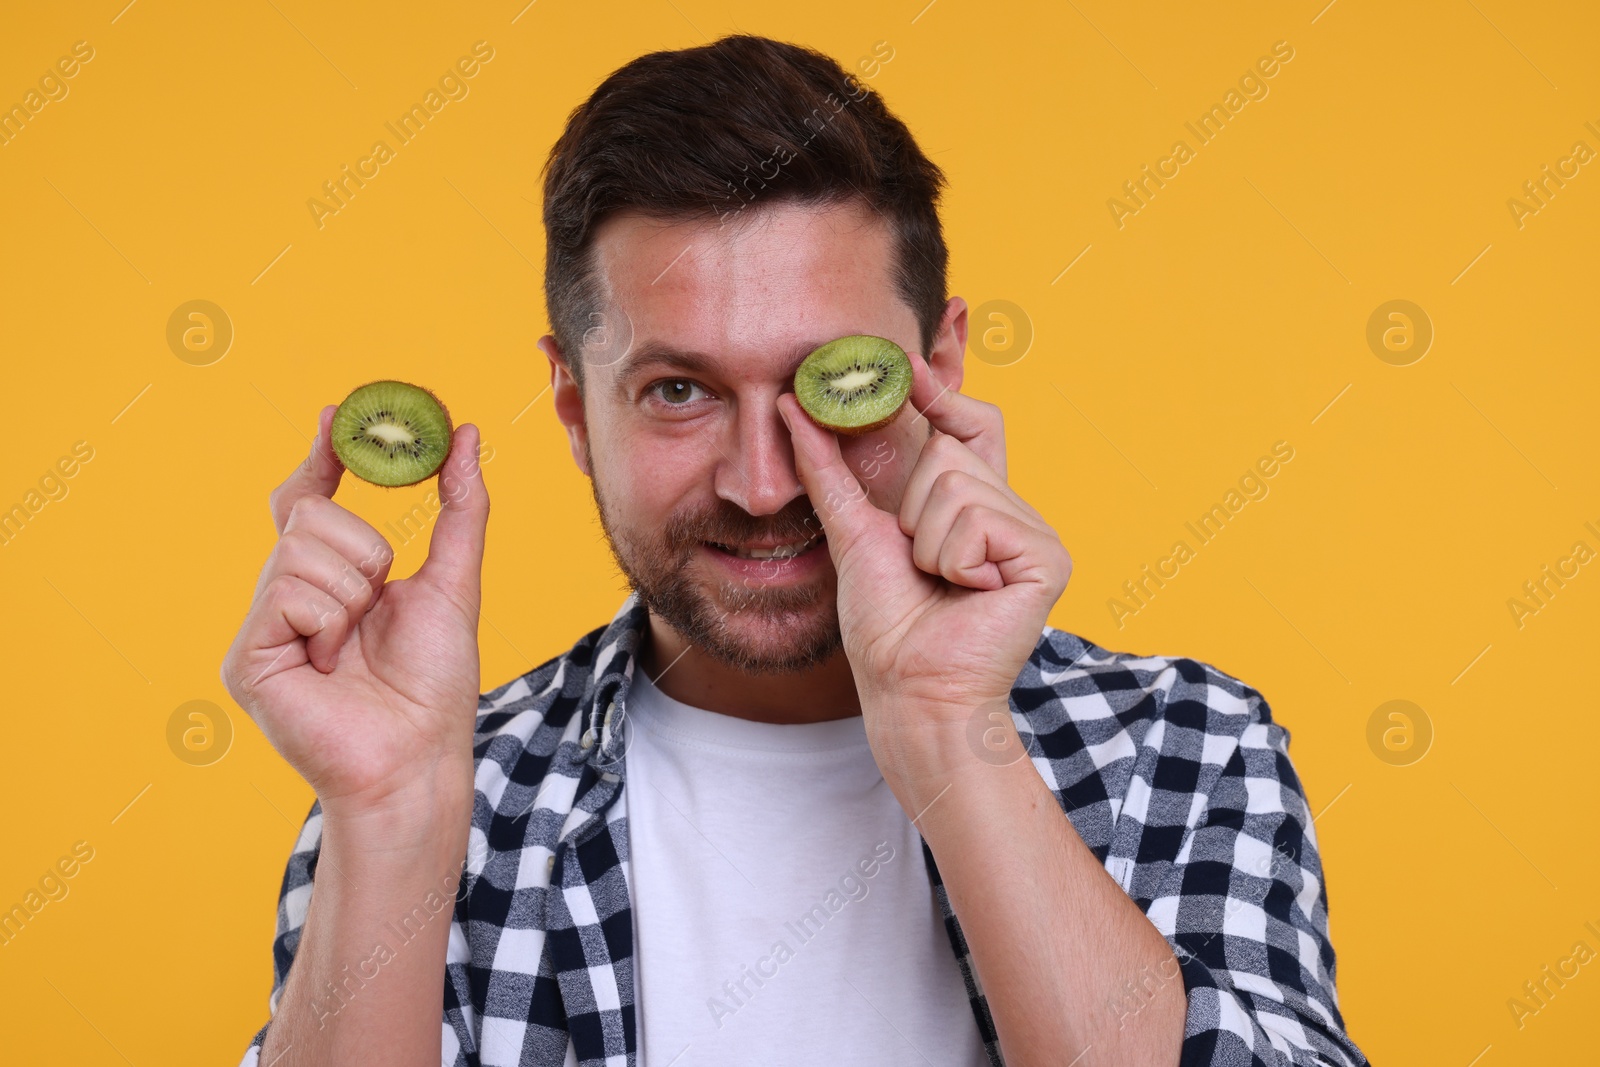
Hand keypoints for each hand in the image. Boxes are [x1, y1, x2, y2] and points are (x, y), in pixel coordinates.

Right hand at [220, 405, 489, 816]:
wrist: (419, 756)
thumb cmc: (434, 683)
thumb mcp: (455, 580)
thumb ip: (462, 507)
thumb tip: (469, 434)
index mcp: (330, 579)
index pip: (310, 499)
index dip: (322, 455)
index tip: (338, 414)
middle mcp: (288, 597)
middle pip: (310, 514)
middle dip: (365, 550)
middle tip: (379, 600)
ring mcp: (263, 627)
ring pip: (301, 548)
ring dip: (353, 592)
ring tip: (356, 644)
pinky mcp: (247, 658)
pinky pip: (287, 593)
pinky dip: (329, 621)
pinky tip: (332, 663)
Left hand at [776, 355, 1071, 758]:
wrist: (908, 688)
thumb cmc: (886, 624)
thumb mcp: (851, 530)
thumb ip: (827, 467)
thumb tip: (792, 405)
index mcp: (970, 503)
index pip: (966, 422)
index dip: (943, 388)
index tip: (918, 351)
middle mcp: (1008, 511)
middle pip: (949, 452)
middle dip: (912, 509)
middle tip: (919, 563)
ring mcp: (1033, 533)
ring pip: (957, 485)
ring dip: (928, 542)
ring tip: (941, 584)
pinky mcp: (1047, 557)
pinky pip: (977, 519)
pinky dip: (954, 560)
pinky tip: (968, 595)